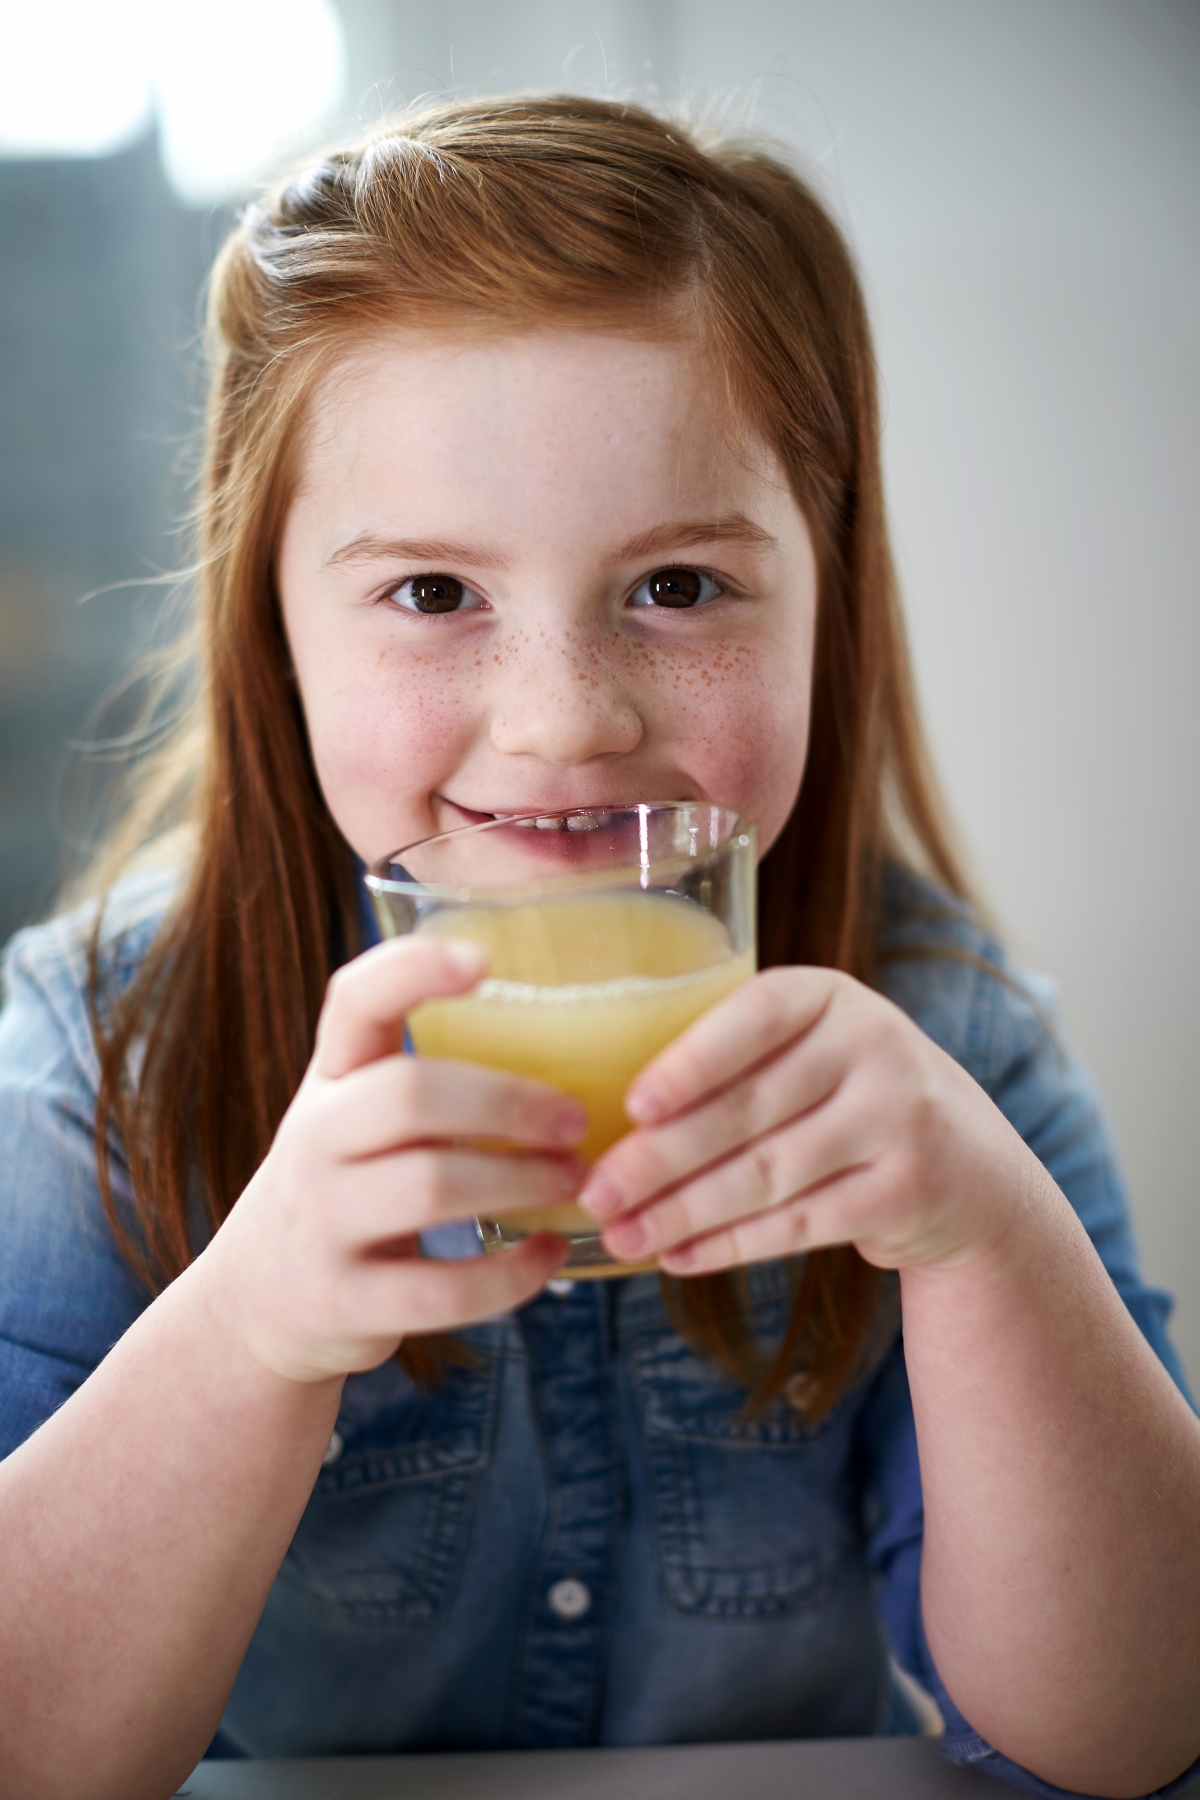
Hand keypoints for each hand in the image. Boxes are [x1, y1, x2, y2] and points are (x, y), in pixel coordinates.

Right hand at [198, 936, 582, 1383]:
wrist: (257, 1302)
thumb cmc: (345, 1184)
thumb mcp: (356, 1115)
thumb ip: (424, 1075)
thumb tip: (570, 1029)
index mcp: (329, 1078)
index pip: (354, 1000)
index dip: (414, 969)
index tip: (485, 960)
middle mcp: (313, 1139)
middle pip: (409, 1094)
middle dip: (509, 1102)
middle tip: (576, 1120)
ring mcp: (321, 1223)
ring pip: (430, 1187)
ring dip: (520, 1182)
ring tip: (573, 1181)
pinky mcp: (343, 1301)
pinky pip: (441, 1290)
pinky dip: (511, 1277)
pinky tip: (549, 1254)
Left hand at [577, 966, 1031, 1275]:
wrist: (969, 1168)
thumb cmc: (844, 1097)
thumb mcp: (809, 1051)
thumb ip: (734, 1060)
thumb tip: (606, 1119)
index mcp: (830, 996)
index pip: (754, 1018)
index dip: (692, 1062)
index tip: (632, 1105)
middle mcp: (874, 1046)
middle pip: (748, 1108)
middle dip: (660, 1158)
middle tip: (597, 1191)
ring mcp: (899, 1120)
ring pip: (768, 1174)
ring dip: (684, 1211)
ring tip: (622, 1234)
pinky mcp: (906, 1191)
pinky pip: (799, 1224)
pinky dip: (730, 1245)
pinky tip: (677, 1255)